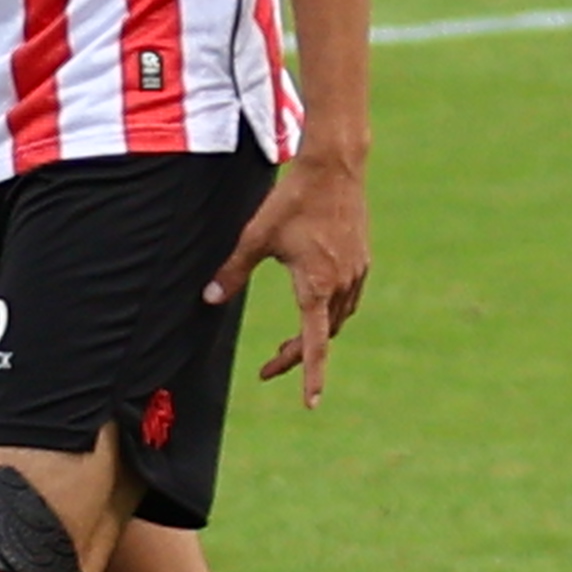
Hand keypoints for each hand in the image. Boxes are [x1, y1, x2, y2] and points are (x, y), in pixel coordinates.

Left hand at [214, 144, 371, 404]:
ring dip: (315, 335)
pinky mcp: (362, 260)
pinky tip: (316, 305)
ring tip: (290, 342)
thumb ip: (233, 271)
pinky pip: (349, 299)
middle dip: (298, 355)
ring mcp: (356, 273)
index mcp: (315, 286)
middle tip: (270, 365)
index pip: (314, 344)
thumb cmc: (292, 200)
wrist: (335, 167)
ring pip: (338, 319)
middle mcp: (341, 284)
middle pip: (323, 336)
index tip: (309, 403)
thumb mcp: (256, 237)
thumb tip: (209, 299)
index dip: (309, 376)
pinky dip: (331, 312)